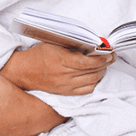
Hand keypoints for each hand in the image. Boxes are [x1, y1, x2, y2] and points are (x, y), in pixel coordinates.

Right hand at [0, 43, 115, 94]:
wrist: (23, 71)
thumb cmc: (39, 54)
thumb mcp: (54, 43)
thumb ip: (71, 43)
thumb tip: (92, 43)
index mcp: (61, 60)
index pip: (87, 62)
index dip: (101, 59)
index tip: (110, 53)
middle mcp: (63, 75)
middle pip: (92, 72)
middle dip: (105, 64)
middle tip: (112, 56)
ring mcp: (65, 86)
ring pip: (91, 81)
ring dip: (102, 72)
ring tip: (105, 65)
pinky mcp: (65, 92)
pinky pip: (85, 90)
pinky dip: (94, 83)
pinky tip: (96, 75)